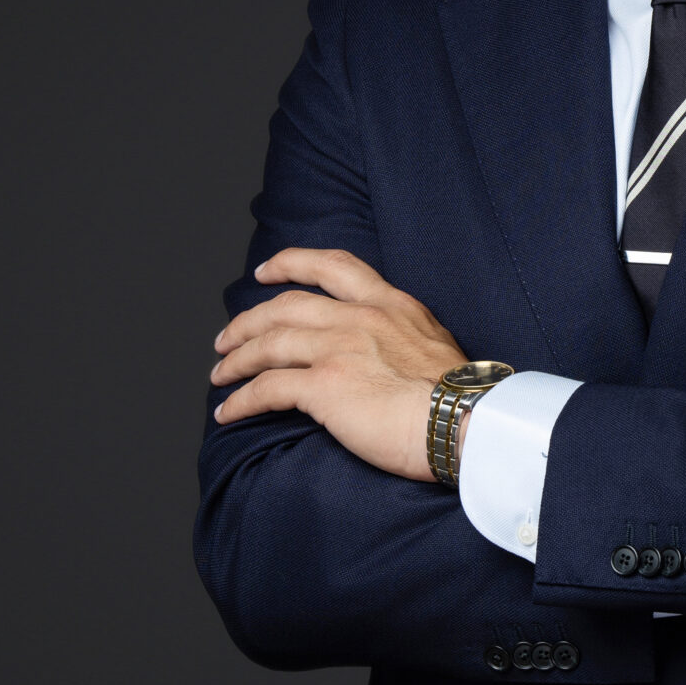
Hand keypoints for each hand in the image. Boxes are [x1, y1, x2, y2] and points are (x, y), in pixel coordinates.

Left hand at [210, 248, 465, 481]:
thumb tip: (389, 357)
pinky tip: (228, 411)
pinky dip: (241, 399)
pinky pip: (267, 387)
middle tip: (226, 337)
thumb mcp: (436, 345)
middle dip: (247, 320)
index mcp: (390, 304)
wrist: (466, 421)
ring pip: (269, 343)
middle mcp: (360, 317)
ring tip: (219, 375)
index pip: (334, 266)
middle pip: (285, 305)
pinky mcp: (325, 385)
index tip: (267, 270)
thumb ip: (404, 338)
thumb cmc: (462, 399)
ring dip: (236, 359)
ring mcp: (339, 348)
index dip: (291, 263)